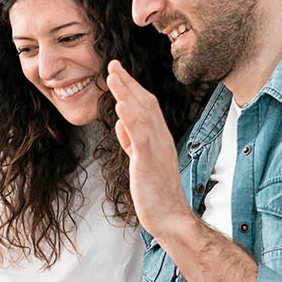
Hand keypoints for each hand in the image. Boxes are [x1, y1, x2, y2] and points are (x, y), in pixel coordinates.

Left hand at [107, 59, 194, 239]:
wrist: (169, 216)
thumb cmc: (156, 192)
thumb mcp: (141, 161)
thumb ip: (132, 142)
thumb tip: (121, 124)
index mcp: (158, 138)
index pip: (145, 106)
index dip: (131, 88)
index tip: (117, 73)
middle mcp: (160, 138)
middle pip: (144, 103)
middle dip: (127, 83)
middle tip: (112, 64)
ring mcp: (156, 148)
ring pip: (142, 114)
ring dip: (126, 93)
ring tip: (112, 76)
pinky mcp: (149, 161)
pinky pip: (141, 136)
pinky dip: (131, 119)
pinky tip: (121, 105)